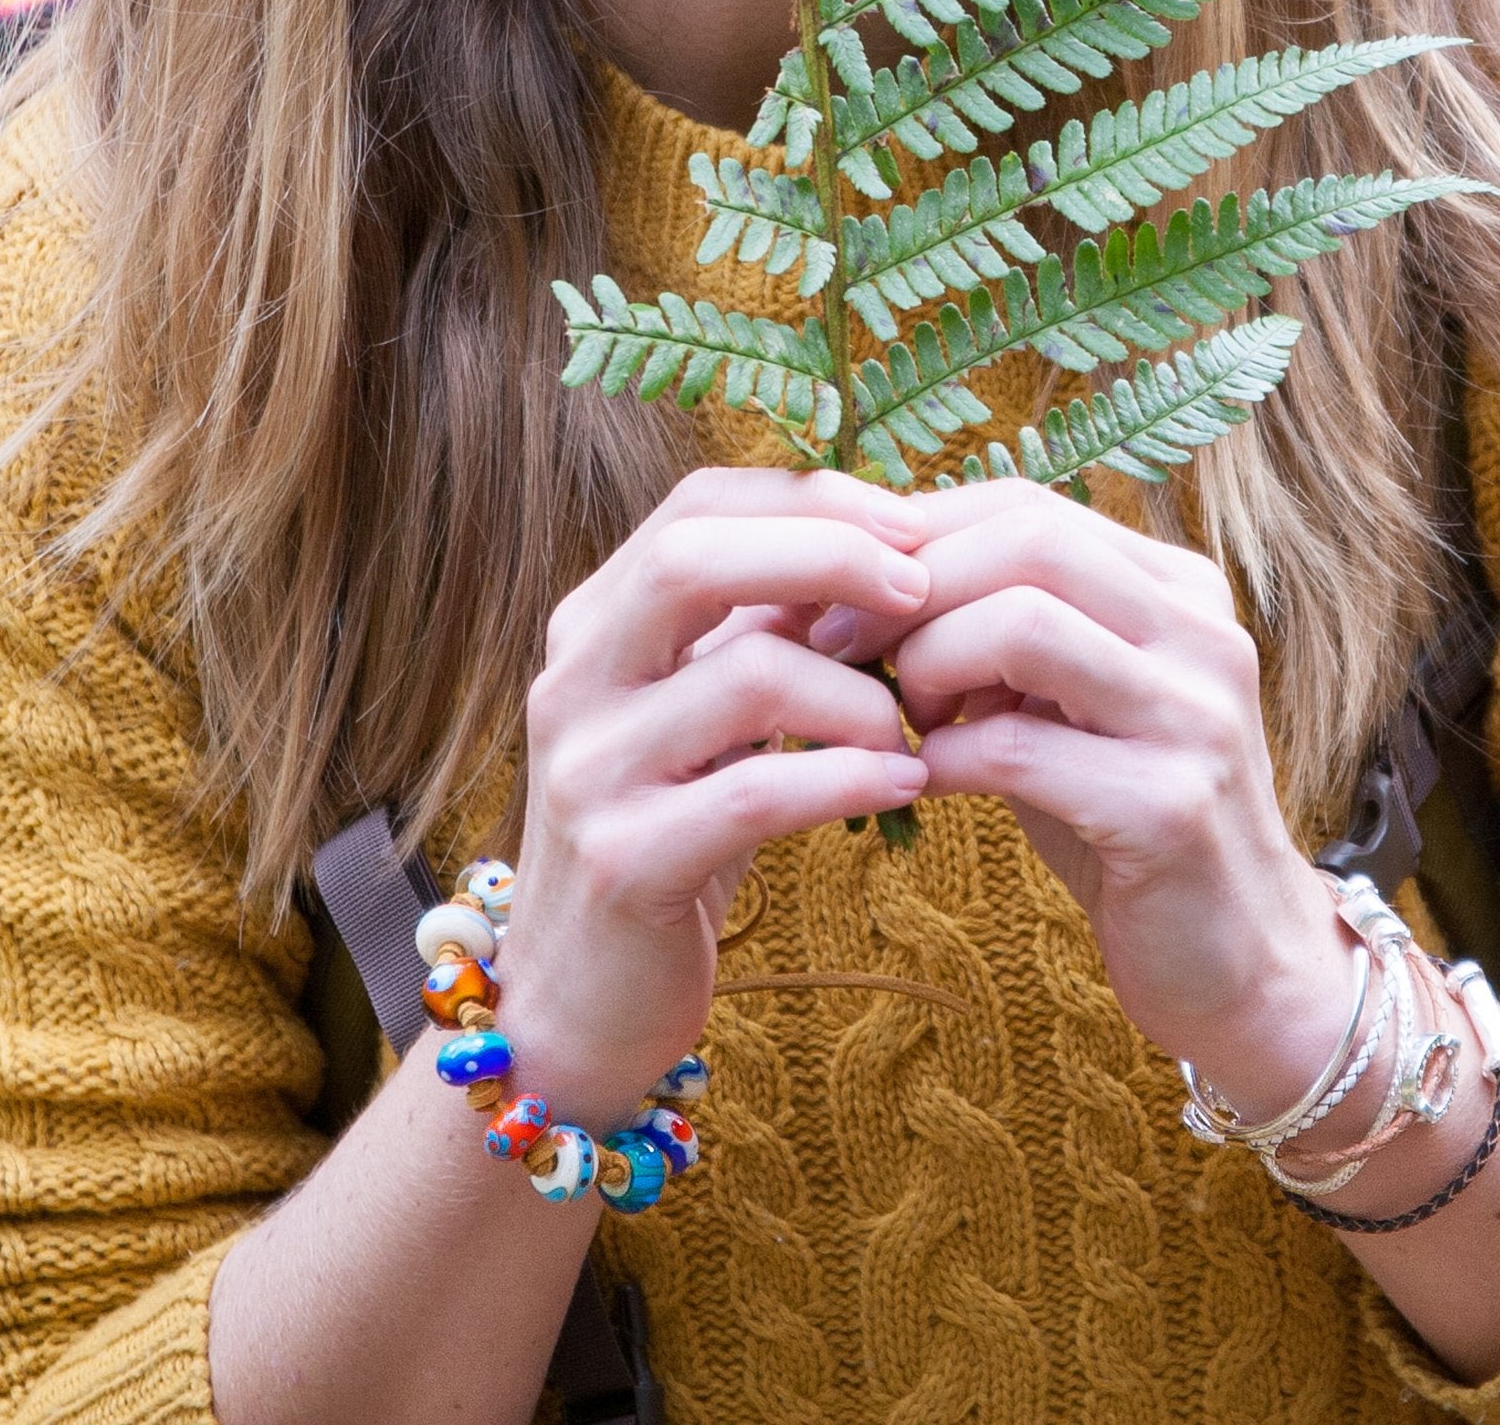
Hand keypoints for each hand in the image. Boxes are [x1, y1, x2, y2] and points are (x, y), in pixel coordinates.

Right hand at [495, 468, 933, 1128]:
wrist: (580, 1000)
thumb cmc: (673, 832)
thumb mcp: (710, 714)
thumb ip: (766, 631)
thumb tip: (881, 547)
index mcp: (597, 623)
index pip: (699, 503)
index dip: (813, 499)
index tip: (912, 522)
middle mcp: (575, 679)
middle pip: (696, 557)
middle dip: (829, 555)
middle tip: (924, 589)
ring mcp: (588, 771)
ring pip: (745, 676)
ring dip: (860, 692)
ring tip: (916, 725)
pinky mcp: (623, 862)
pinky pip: (757, 793)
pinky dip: (850, 777)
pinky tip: (906, 783)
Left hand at [820, 479, 1360, 1117]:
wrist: (1239, 962)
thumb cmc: (1129, 825)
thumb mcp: (1071, 708)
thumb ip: (1002, 636)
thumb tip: (863, 584)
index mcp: (1179, 589)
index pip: (1028, 505)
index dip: (917, 534)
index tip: (837, 591)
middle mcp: (1202, 633)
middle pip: (1029, 540)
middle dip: (909, 587)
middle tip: (836, 646)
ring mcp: (1195, 717)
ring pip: (1025, 624)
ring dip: (926, 663)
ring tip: (899, 716)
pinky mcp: (1170, 807)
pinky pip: (1018, 749)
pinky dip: (942, 759)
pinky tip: (918, 782)